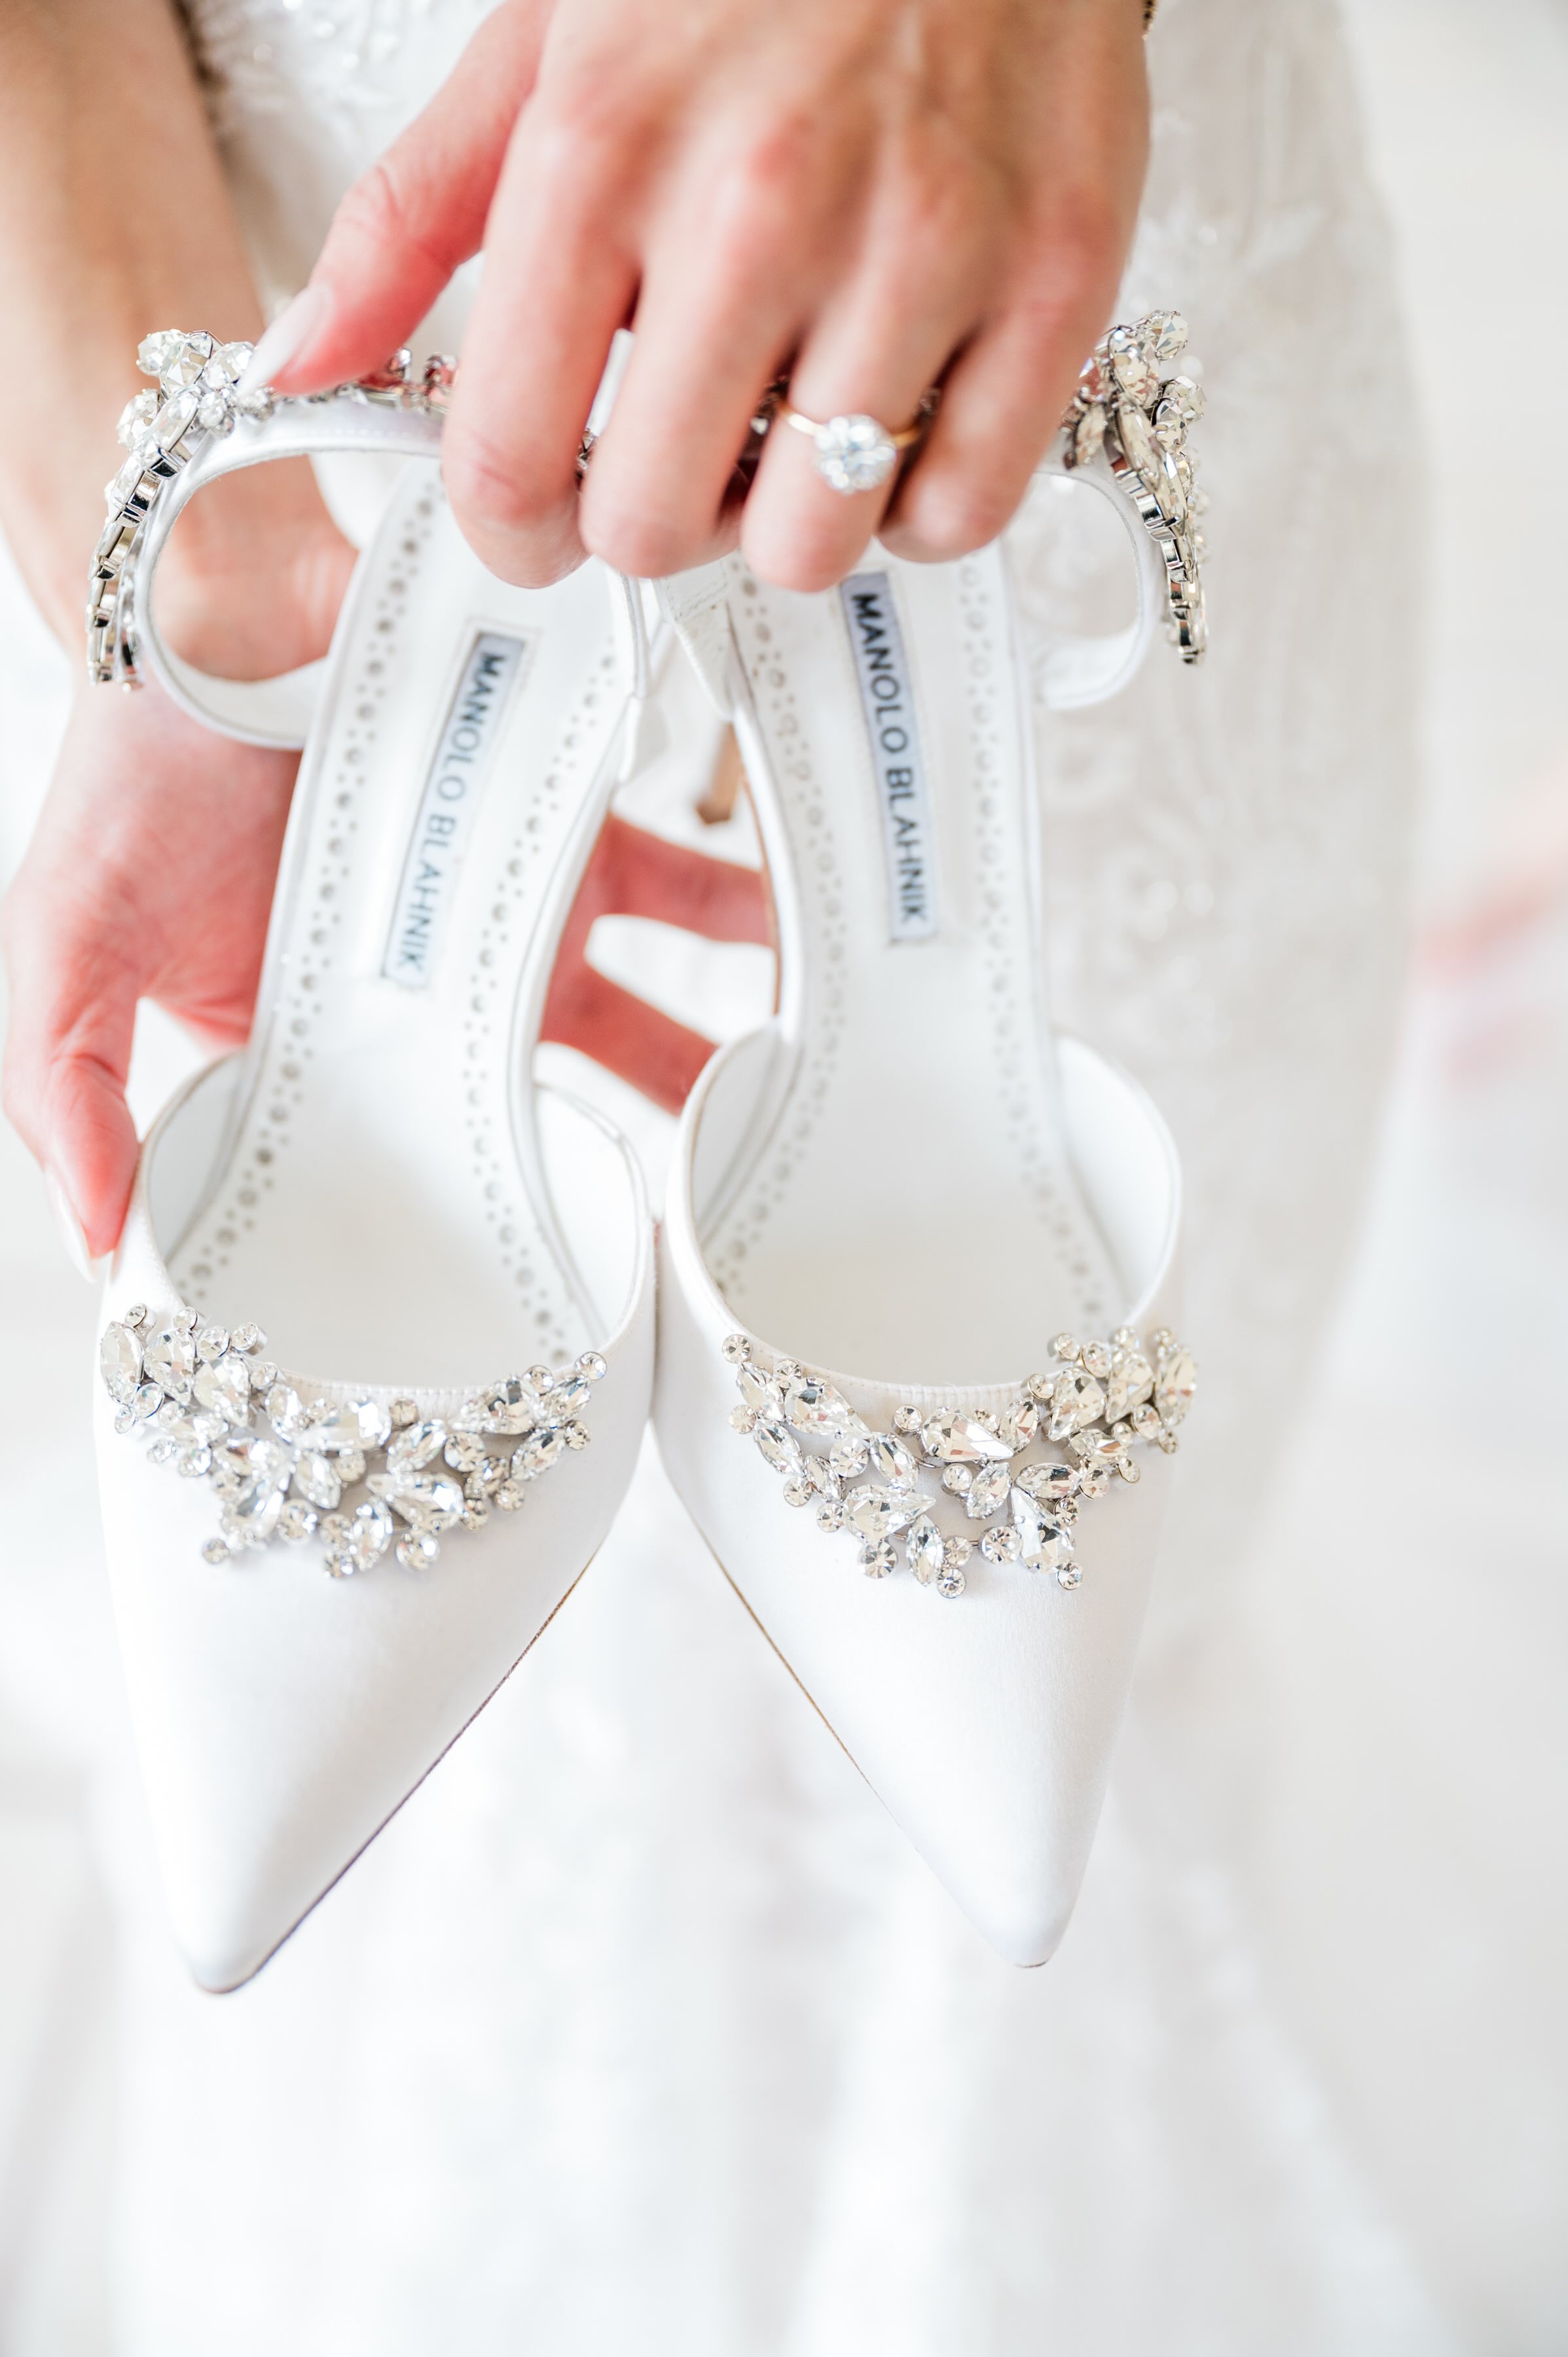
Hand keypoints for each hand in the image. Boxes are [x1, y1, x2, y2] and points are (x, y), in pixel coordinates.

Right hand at [4, 640, 767, 1261]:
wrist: (218, 596)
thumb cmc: (134, 773)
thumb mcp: (64, 939)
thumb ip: (66, 1085)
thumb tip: (92, 1244)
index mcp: (329, 1062)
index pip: (416, 1182)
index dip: (485, 1245)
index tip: (564, 1319)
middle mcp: (433, 1011)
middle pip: (550, 1119)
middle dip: (634, 1183)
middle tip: (729, 1248)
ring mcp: (509, 922)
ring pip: (632, 1017)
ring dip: (714, 1063)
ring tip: (809, 1126)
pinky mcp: (570, 834)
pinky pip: (678, 883)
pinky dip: (741, 915)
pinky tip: (807, 955)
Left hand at [266, 0, 1147, 591]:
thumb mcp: (542, 47)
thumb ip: (409, 216)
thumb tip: (302, 360)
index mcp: (606, 150)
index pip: (509, 455)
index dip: (510, 530)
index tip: (532, 518)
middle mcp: (762, 206)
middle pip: (654, 527)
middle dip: (647, 521)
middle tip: (672, 459)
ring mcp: (921, 250)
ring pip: (810, 542)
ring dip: (784, 521)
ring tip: (792, 430)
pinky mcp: (1052, 284)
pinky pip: (961, 511)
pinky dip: (918, 506)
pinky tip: (896, 428)